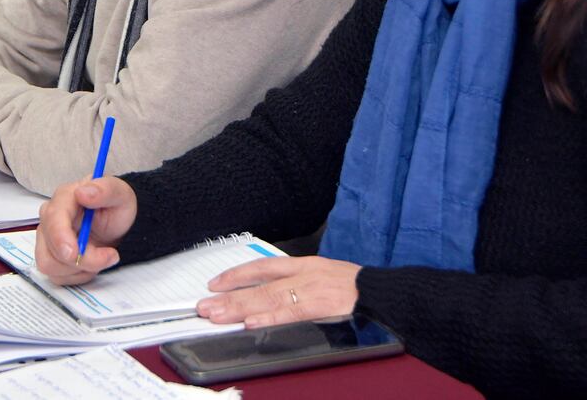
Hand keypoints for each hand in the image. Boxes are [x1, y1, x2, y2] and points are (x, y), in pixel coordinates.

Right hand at [34, 176, 136, 284]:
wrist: (119, 224)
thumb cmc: (116, 207)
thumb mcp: (120, 194)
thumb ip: (105, 189)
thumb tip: (83, 192)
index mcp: (64, 198)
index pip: (53, 218)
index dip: (60, 238)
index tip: (75, 253)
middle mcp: (51, 219)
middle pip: (50, 248)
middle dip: (81, 259)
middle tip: (109, 255)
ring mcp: (48, 239)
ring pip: (50, 265)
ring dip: (81, 268)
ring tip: (102, 256)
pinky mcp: (51, 257)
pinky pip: (57, 276)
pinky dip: (78, 275)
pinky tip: (92, 263)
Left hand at [196, 256, 361, 328]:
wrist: (381, 290)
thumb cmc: (352, 287)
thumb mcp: (320, 277)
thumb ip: (295, 286)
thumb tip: (267, 300)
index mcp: (302, 265)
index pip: (261, 267)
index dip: (236, 275)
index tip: (215, 283)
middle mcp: (302, 273)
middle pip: (258, 285)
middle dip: (229, 296)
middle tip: (205, 305)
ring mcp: (310, 288)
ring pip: (267, 298)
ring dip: (239, 308)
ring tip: (217, 315)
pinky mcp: (320, 304)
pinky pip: (290, 312)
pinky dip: (268, 318)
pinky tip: (250, 322)